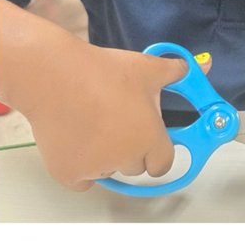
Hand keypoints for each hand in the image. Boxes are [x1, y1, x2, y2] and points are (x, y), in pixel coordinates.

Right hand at [22, 42, 210, 190]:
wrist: (52, 74)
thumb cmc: (99, 70)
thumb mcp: (142, 66)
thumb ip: (172, 71)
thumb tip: (192, 68)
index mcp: (149, 138)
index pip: (163, 161)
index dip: (154, 145)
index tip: (142, 131)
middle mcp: (127, 159)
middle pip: (135, 165)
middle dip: (126, 146)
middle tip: (111, 117)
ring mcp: (97, 170)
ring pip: (107, 169)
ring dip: (102, 154)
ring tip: (87, 118)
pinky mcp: (70, 174)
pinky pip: (81, 179)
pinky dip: (77, 164)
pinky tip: (72, 135)